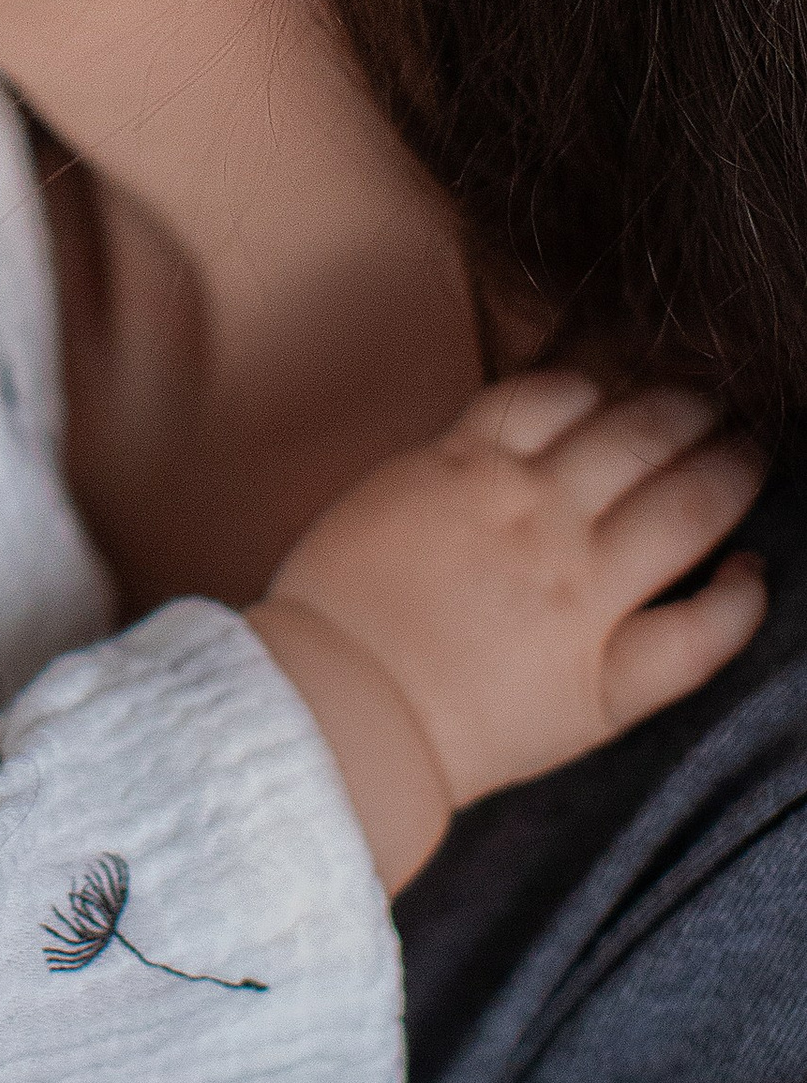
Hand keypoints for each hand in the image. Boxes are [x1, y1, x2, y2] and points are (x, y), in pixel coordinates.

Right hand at [259, 369, 767, 883]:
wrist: (330, 707)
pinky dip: (737, 600)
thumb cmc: (331, 611)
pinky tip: (752, 576)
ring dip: (730, 471)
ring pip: (685, 508)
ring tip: (749, 453)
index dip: (609, 375)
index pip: (564, 390)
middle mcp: (539, 513)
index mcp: (472, 463)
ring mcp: (581, 593)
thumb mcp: (380, 496)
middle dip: (687, 406)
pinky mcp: (604, 677)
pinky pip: (698, 634)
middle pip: (639, 433)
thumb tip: (497, 450)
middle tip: (715, 399)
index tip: (630, 375)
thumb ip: (448, 466)